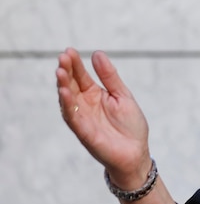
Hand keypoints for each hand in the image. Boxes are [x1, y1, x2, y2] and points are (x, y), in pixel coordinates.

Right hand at [56, 48, 150, 184]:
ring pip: (68, 100)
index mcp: (95, 95)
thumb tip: (97, 53)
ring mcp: (83, 118)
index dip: (75, 64)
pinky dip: (67, 105)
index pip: (81, 76)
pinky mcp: (84, 132)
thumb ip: (109, 76)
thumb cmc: (130, 126)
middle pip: (71, 85)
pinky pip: (73, 117)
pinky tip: (64, 92)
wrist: (137, 153)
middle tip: (63, 56)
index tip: (69, 50)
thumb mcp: (122, 95)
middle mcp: (85, 105)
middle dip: (66, 71)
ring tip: (60, 71)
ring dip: (62, 86)